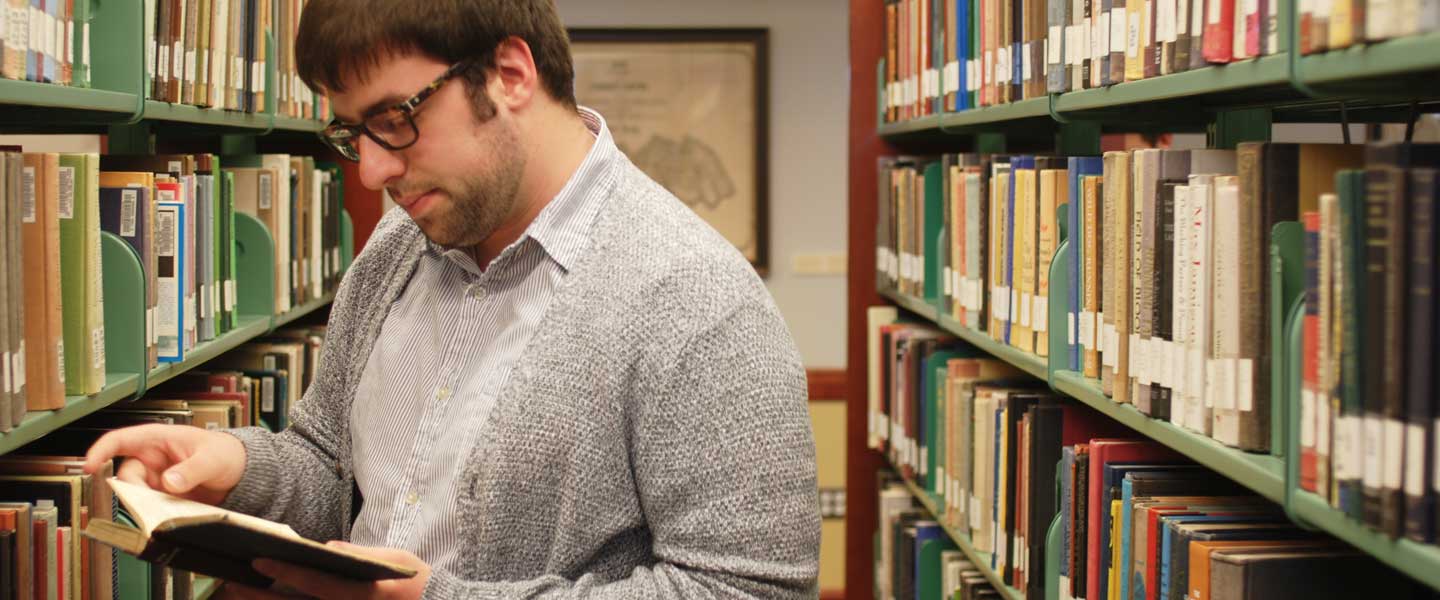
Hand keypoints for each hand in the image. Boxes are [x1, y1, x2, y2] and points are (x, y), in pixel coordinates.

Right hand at [83, 423, 247, 505]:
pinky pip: (149, 507)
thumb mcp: (212, 458)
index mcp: (158, 439)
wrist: (241, 473)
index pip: (120, 440)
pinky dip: (154, 514)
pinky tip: (168, 516)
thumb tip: (169, 481)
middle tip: (149, 499)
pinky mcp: (163, 498)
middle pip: (126, 475)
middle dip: (133, 488)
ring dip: (145, 504)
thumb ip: (192, 469)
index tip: (89, 466)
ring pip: (135, 494)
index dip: (100, 451)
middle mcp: (152, 460)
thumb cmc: (226, 454)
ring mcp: (156, 480)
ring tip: (167, 507)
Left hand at [215, 542, 430, 599]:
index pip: (318, 584)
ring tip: (236, 594)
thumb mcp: (397, 561)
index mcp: (364, 594)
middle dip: (260, 598)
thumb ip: (363, 554)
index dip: (288, 574)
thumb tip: (328, 547)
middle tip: (230, 585)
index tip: (260, 562)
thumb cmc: (415, 582)